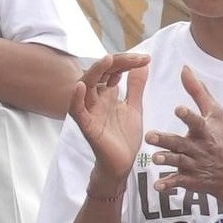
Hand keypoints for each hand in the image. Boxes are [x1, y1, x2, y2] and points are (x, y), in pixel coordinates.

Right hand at [72, 52, 151, 183]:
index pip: (113, 70)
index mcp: (107, 93)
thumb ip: (136, 86)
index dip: (127, 61)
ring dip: (95, 72)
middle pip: (100, 73)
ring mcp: (90, 111)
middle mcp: (96, 99)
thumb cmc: (123, 137)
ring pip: (86, 86)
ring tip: (107, 60)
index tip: (146, 59)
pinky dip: (76, 99)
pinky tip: (81, 87)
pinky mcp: (87, 126)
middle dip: (116, 62)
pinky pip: (77, 111)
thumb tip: (143, 65)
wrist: (122, 164)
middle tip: (136, 58)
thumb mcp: (134, 107)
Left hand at [144, 66, 222, 208]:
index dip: (188, 116)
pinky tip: (156, 186)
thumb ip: (198, 92)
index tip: (178, 109)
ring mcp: (195, 165)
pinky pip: (178, 183)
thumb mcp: (215, 115)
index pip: (197, 122)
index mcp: (205, 132)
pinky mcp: (190, 180)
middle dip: (167, 140)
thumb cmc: (220, 139)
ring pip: (178, 163)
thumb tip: (184, 68)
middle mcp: (200, 148)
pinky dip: (168, 184)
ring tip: (154, 158)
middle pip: (181, 143)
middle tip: (149, 135)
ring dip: (166, 161)